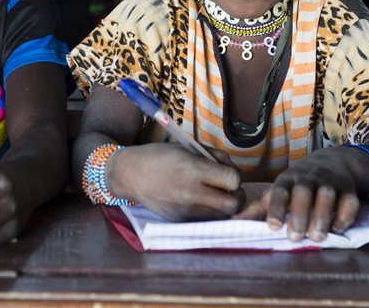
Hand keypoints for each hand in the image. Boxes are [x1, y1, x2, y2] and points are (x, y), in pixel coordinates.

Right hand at [108, 143, 243, 220]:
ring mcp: (186, 210)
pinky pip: (206, 220)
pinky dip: (209, 211)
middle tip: (229, 188)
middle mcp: (191, 192)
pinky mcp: (181, 220)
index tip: (228, 173)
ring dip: (225, 205)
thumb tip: (233, 169)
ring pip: (223, 215)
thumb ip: (214, 157)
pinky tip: (200, 200)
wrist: (131, 174)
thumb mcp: (188, 148)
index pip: (233, 180)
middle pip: (234, 203)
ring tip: (214, 194)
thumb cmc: (160, 156)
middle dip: (237, 195)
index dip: (236, 176)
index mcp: (193, 169)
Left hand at [238, 149, 360, 241]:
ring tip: (316, 237)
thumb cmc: (299, 183)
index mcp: (288, 178)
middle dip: (299, 215)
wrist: (332, 162)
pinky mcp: (348, 188)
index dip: (276, 207)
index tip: (273, 226)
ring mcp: (329, 181)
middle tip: (295, 237)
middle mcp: (308, 177)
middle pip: (303, 192)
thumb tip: (233, 223)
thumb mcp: (280, 190)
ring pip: (326, 195)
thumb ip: (260, 208)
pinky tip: (337, 230)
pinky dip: (344, 216)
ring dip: (322, 217)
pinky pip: (349, 201)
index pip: (280, 190)